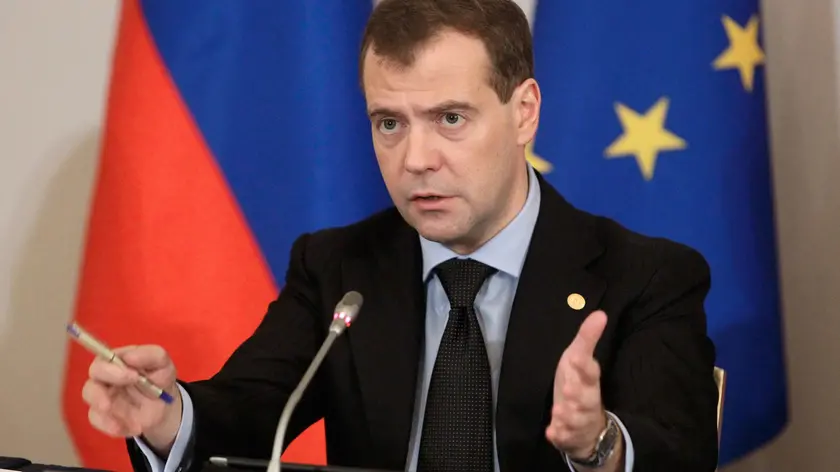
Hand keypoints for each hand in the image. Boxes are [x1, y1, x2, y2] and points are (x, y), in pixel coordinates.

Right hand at [82, 345, 181, 453]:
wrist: (165, 406)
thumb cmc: (160, 377)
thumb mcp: (163, 364)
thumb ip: (151, 355)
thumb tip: (130, 356)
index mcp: (116, 361)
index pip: (103, 361)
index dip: (111, 369)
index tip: (133, 376)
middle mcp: (105, 379)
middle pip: (90, 384)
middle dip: (98, 394)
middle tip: (111, 404)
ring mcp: (103, 398)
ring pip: (91, 406)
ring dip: (102, 414)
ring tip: (118, 424)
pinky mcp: (105, 416)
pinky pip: (99, 422)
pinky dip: (112, 427)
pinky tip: (133, 428)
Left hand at [546, 310, 608, 458]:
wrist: (587, 426)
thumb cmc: (580, 385)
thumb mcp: (578, 359)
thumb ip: (587, 339)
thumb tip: (600, 314)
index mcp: (588, 381)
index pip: (590, 372)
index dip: (585, 366)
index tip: (578, 358)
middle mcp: (586, 401)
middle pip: (586, 399)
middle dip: (578, 395)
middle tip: (569, 391)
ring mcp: (578, 420)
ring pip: (576, 420)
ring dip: (568, 416)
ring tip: (559, 412)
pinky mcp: (568, 436)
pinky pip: (564, 437)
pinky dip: (559, 436)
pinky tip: (551, 433)